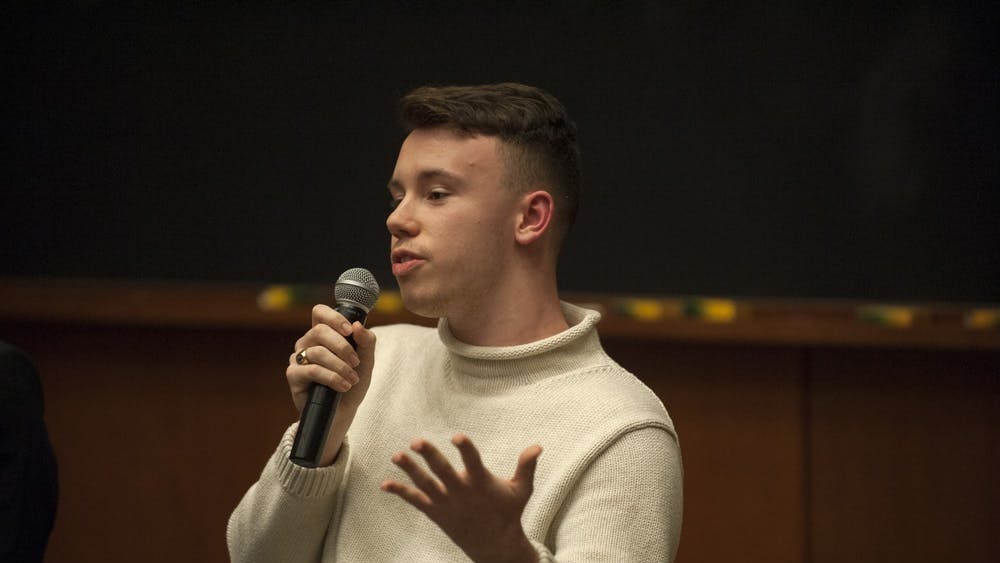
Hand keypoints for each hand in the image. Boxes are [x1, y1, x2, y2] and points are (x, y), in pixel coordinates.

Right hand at [285, 304, 376, 463]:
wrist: (343, 411)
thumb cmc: (353, 382)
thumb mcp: (366, 361)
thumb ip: (366, 342)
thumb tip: (358, 326)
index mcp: (323, 334)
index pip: (320, 312)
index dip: (333, 317)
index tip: (349, 331)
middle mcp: (307, 342)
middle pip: (319, 330)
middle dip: (343, 347)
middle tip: (356, 362)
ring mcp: (298, 358)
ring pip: (318, 352)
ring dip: (340, 366)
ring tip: (352, 380)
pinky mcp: (293, 375)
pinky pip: (312, 370)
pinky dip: (332, 378)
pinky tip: (343, 386)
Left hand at [380, 434, 541, 562]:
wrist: (494, 546)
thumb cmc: (508, 513)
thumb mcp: (521, 490)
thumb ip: (526, 466)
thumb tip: (538, 446)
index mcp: (481, 483)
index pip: (472, 461)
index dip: (465, 448)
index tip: (457, 437)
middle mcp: (461, 493)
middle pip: (443, 472)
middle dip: (429, 456)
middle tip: (416, 441)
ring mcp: (446, 504)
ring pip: (425, 485)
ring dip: (410, 470)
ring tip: (396, 456)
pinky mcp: (436, 513)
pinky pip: (415, 501)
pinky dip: (400, 492)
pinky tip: (385, 484)